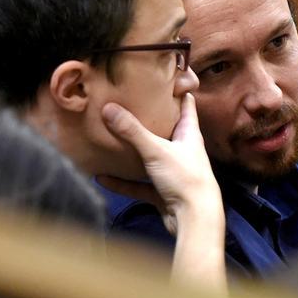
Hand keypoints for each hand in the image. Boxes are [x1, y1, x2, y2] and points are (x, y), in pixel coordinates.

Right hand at [98, 94, 221, 237]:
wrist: (194, 219)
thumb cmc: (186, 179)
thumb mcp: (157, 150)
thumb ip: (132, 131)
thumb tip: (109, 108)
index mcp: (189, 134)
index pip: (186, 106)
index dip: (178, 91)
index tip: (164, 78)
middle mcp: (182, 150)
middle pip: (165, 130)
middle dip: (149, 119)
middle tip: (128, 104)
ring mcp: (172, 172)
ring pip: (149, 158)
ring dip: (132, 152)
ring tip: (111, 139)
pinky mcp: (162, 192)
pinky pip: (138, 184)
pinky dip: (122, 182)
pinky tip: (103, 177)